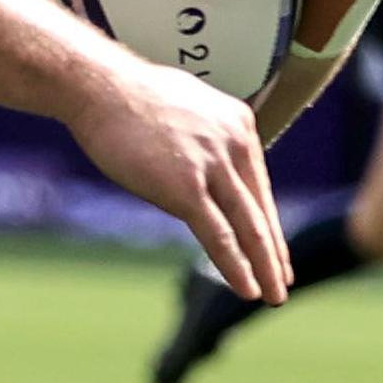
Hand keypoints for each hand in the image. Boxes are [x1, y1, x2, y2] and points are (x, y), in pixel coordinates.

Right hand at [64, 53, 288, 303]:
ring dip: (264, 267)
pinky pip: (219, 236)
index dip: (268, 221)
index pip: (257, 185)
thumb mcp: (183, 109)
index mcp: (239, 125)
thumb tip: (196, 160)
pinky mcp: (187, 188)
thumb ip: (201, 137)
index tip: (274, 248)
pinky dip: (236, 266)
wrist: (99, 86)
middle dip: (273, 252)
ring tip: (273, 295)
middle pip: (260, 210)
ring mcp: (214, 166)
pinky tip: (247, 288)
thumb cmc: (126, 95)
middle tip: (282, 281)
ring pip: (248, 227)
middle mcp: (236, 144)